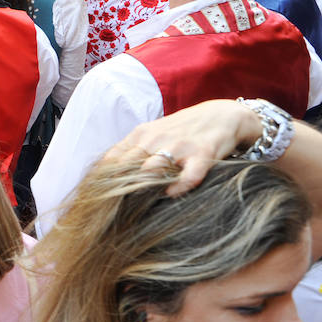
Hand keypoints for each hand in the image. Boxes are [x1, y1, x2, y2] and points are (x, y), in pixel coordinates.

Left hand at [107, 99, 260, 195]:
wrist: (220, 115)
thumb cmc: (180, 130)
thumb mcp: (151, 134)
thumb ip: (131, 151)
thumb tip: (105, 176)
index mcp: (140, 135)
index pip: (113, 158)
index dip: (104, 179)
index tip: (101, 197)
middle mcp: (156, 139)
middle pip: (128, 166)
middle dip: (122, 186)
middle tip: (121, 206)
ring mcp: (179, 146)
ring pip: (154, 169)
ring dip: (148, 186)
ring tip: (146, 200)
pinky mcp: (202, 154)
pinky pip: (188, 176)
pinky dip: (179, 187)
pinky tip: (173, 193)